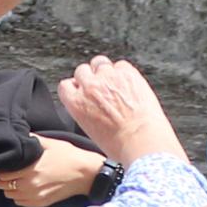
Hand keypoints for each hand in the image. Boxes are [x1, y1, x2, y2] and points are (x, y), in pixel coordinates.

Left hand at [0, 134, 110, 206]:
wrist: (86, 174)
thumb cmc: (69, 156)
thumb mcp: (50, 143)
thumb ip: (32, 140)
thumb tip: (20, 134)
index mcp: (30, 170)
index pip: (3, 175)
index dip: (0, 170)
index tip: (4, 166)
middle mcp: (31, 186)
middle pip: (4, 187)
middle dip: (2, 180)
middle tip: (7, 174)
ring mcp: (36, 197)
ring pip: (11, 196)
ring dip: (10, 189)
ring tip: (15, 181)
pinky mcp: (42, 203)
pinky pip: (21, 203)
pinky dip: (19, 197)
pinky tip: (23, 189)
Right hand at [57, 57, 182, 164]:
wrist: (141, 139)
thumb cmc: (119, 143)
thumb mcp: (90, 130)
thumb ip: (84, 111)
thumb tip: (90, 105)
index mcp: (76, 103)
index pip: (65, 85)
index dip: (75, 87)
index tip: (81, 90)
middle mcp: (90, 87)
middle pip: (82, 71)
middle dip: (90, 77)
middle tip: (101, 87)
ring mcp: (108, 78)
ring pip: (100, 63)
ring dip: (105, 71)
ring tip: (114, 83)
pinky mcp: (127, 73)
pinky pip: (121, 65)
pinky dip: (124, 72)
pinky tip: (129, 83)